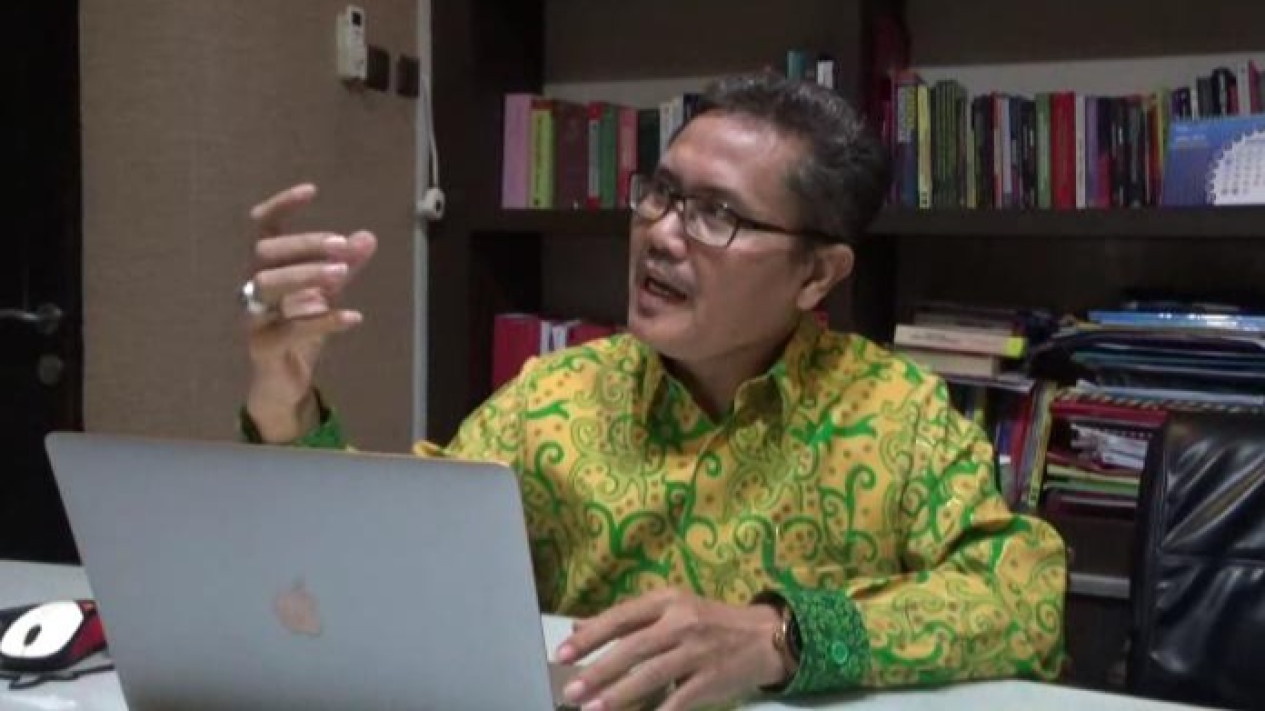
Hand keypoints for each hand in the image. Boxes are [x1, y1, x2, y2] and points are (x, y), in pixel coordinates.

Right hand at [244, 183, 376, 442]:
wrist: (285, 382)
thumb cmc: (301, 330)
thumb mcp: (327, 295)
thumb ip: (345, 267)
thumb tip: (368, 237)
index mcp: (265, 268)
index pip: (263, 228)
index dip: (281, 206)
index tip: (311, 191)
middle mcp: (251, 288)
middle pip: (264, 254)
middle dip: (303, 246)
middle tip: (342, 246)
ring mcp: (252, 318)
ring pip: (267, 288)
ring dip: (306, 276)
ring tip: (342, 275)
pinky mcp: (262, 347)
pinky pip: (288, 330)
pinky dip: (322, 321)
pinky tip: (353, 316)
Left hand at [554, 589, 787, 710]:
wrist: (764, 637)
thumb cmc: (709, 622)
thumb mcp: (670, 609)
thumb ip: (627, 620)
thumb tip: (578, 627)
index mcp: (667, 600)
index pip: (621, 617)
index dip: (590, 637)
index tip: (561, 654)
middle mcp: (682, 622)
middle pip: (633, 648)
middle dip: (598, 671)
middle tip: (572, 690)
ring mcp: (698, 651)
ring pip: (651, 674)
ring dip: (618, 695)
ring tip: (592, 710)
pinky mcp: (711, 678)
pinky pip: (678, 700)